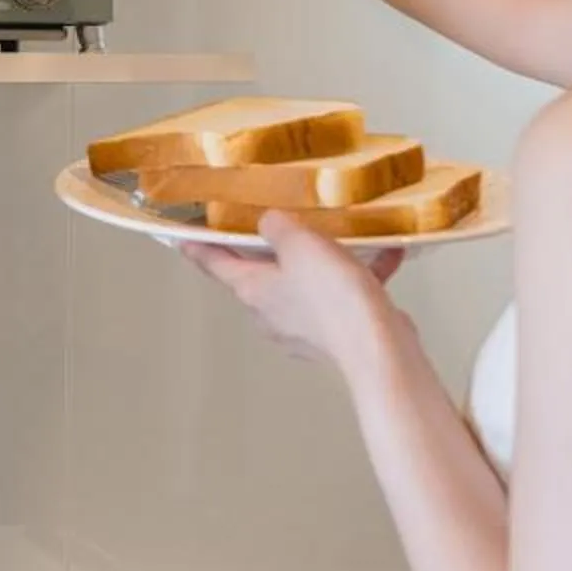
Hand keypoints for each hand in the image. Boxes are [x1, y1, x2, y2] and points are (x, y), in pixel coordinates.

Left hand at [182, 212, 412, 373]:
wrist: (376, 346)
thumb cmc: (330, 292)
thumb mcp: (299, 243)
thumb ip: (277, 226)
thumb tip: (268, 223)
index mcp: (253, 290)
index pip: (216, 265)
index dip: (199, 249)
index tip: (183, 240)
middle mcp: (271, 313)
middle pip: (260, 275)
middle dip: (267, 252)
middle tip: (272, 225)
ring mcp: (303, 327)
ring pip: (304, 285)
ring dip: (321, 262)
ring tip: (342, 237)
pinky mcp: (336, 334)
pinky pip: (343, 296)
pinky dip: (360, 276)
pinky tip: (388, 254)